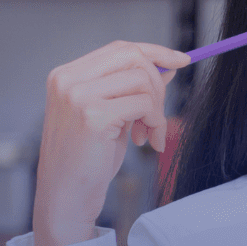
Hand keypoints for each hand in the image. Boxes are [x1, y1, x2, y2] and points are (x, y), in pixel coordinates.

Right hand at [32, 41, 188, 245]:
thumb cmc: (86, 160)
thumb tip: (167, 66)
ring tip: (148, 134)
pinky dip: (155, 122)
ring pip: (142, 80)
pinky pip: (144, 104)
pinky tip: (145, 142)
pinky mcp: (93, 116)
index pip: (119, 48)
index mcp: (66, 75)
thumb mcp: (111, 116)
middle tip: (157, 114)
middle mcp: (68, 80)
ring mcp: (78, 96)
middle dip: (157, 83)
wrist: (65, 196)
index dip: (154, 52)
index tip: (180, 60)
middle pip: (132, 56)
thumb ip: (131, 90)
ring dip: (156, 109)